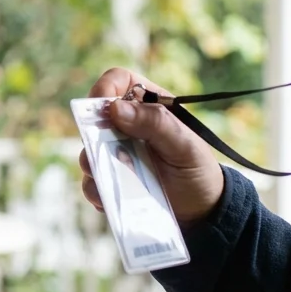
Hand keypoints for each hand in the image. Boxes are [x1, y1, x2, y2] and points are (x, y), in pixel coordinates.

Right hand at [78, 67, 223, 224]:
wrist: (202, 210)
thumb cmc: (198, 169)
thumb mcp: (185, 145)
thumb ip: (155, 123)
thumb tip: (115, 108)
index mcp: (148, 106)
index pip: (118, 81)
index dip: (106, 88)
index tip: (104, 108)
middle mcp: (126, 127)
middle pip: (94, 116)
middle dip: (94, 133)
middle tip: (105, 150)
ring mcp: (115, 154)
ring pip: (88, 151)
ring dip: (95, 164)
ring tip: (115, 178)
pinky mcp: (110, 181)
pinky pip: (91, 183)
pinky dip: (98, 190)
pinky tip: (113, 197)